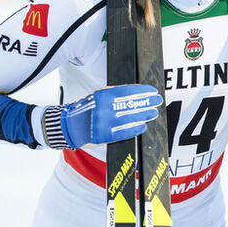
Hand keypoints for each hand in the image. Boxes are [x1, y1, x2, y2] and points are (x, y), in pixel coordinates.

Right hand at [41, 84, 161, 148]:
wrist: (70, 126)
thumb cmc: (88, 109)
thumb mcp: (99, 96)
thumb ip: (115, 93)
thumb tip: (137, 92)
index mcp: (103, 95)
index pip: (128, 91)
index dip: (143, 91)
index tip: (152, 91)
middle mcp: (104, 108)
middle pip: (131, 104)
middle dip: (147, 102)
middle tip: (157, 101)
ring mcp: (104, 123)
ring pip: (130, 118)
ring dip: (144, 115)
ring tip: (153, 113)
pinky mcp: (104, 135)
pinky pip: (124, 132)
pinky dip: (135, 128)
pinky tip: (143, 126)